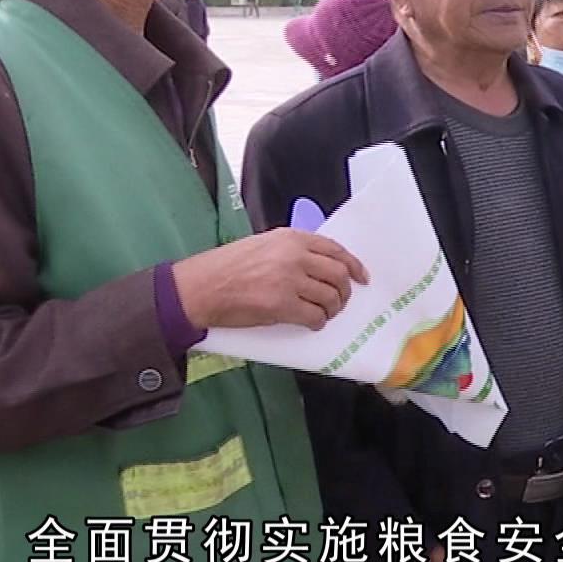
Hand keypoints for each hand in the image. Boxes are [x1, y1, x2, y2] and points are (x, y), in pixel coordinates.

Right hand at [173, 229, 368, 331]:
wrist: (200, 287)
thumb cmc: (225, 267)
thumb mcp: (262, 245)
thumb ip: (291, 250)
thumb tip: (319, 266)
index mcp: (290, 238)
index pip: (334, 249)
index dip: (353, 265)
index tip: (361, 277)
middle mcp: (294, 256)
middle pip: (337, 275)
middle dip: (344, 291)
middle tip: (340, 302)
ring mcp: (289, 280)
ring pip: (329, 297)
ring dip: (331, 309)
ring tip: (323, 314)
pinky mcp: (281, 305)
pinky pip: (314, 316)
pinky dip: (317, 322)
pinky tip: (311, 323)